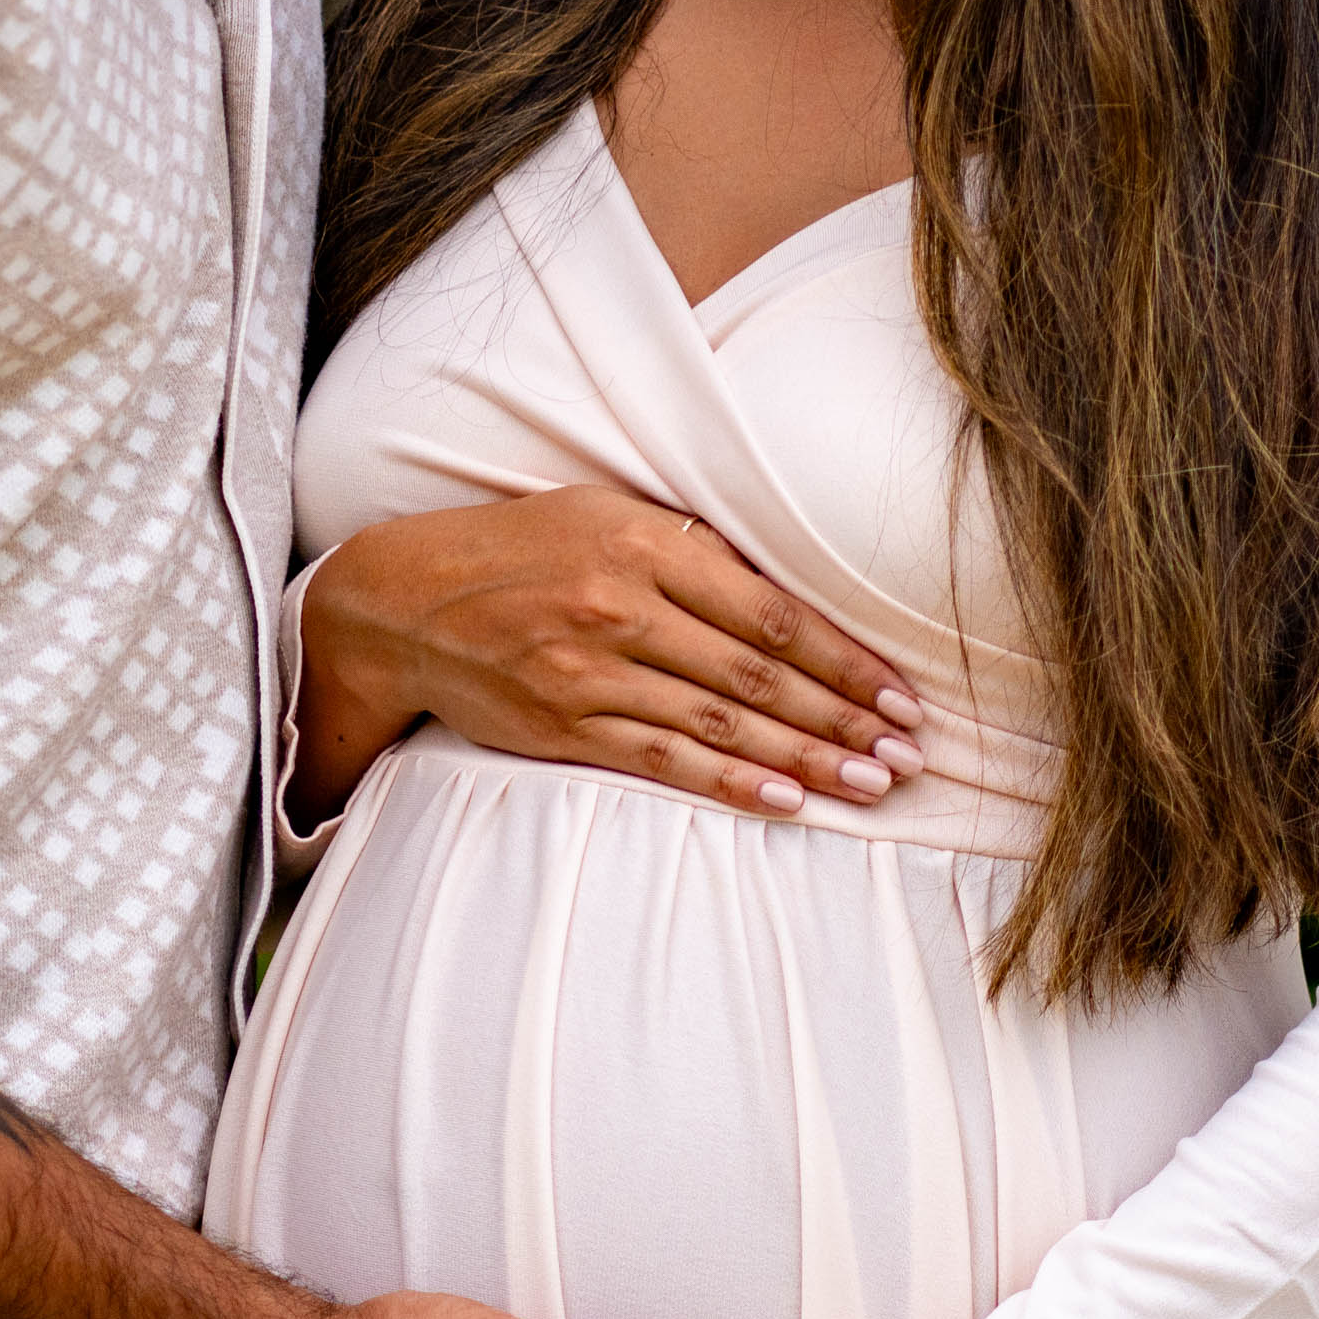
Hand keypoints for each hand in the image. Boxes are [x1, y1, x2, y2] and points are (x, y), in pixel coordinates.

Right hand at [297, 492, 917, 820]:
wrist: (407, 601)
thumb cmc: (526, 548)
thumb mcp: (607, 515)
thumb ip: (694, 554)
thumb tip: (793, 607)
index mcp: (644, 545)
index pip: (773, 615)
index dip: (847, 661)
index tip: (901, 696)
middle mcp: (621, 609)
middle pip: (760, 678)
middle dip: (846, 720)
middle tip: (911, 755)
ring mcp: (590, 673)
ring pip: (722, 727)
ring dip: (807, 760)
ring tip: (872, 784)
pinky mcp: (564, 726)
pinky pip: (664, 762)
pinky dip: (732, 786)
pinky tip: (788, 803)